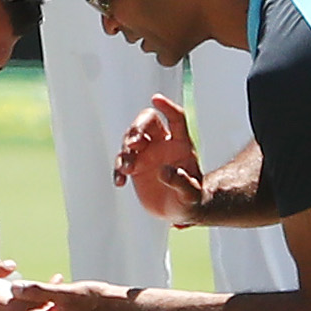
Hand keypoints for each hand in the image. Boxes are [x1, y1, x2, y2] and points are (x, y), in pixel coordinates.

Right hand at [117, 95, 204, 223]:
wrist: (180, 210)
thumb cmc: (192, 199)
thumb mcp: (191, 194)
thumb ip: (182, 183)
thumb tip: (165, 171)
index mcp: (181, 144)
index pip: (176, 119)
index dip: (167, 108)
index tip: (156, 99)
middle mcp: (162, 144)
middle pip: (148, 123)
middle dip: (137, 129)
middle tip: (133, 144)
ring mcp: (147, 154)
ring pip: (131, 141)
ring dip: (126, 151)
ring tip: (127, 169)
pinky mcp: (135, 167)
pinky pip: (122, 162)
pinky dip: (118, 170)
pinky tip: (120, 182)